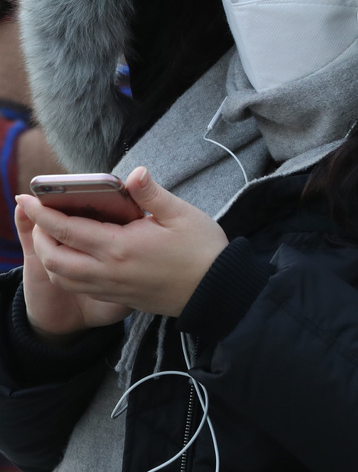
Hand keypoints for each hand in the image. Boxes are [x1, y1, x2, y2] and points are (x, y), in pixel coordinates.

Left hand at [16, 167, 228, 327]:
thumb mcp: (181, 213)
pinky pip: (81, 288)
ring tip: (52, 236)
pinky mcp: (120, 299)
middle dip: (38, 237)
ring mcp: (113, 288)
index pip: (66, 229)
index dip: (41, 213)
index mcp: (121, 247)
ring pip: (63, 278)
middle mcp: (110, 271)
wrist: (216, 291)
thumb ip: (151, 193)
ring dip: (50, 257)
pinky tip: (76, 256)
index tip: (27, 196)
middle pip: (54, 259)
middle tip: (40, 216)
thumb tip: (133, 173)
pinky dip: (66, 273)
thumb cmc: (202, 250)